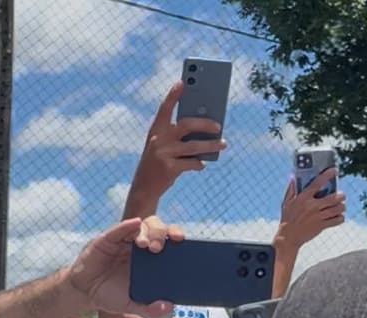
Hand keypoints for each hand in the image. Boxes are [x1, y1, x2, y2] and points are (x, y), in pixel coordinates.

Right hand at [64, 216, 182, 315]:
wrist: (85, 293)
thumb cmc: (110, 295)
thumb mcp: (131, 305)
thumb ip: (148, 308)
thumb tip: (168, 306)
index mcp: (149, 259)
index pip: (167, 241)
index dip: (175, 236)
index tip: (181, 241)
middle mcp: (138, 246)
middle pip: (156, 228)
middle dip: (161, 234)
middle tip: (158, 248)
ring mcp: (123, 241)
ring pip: (141, 225)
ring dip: (146, 231)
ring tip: (145, 245)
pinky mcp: (108, 239)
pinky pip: (119, 229)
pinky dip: (127, 225)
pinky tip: (134, 224)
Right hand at [128, 82, 225, 203]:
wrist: (143, 188)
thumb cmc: (157, 162)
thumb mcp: (162, 146)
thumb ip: (177, 136)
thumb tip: (205, 129)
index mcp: (155, 130)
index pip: (164, 108)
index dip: (172, 95)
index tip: (182, 81)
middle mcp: (158, 140)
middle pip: (186, 125)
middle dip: (205, 124)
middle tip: (219, 125)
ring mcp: (163, 154)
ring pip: (193, 146)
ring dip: (211, 145)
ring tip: (223, 144)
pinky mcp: (169, 169)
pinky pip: (191, 163)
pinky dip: (198, 164)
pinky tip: (202, 164)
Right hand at [275, 171, 345, 249]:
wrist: (288, 237)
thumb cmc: (287, 219)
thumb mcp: (286, 203)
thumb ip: (290, 189)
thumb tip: (293, 176)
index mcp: (303, 198)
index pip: (317, 183)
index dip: (327, 175)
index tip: (334, 170)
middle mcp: (312, 206)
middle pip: (334, 197)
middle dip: (341, 195)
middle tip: (341, 196)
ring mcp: (317, 217)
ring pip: (337, 208)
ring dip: (341, 207)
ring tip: (340, 206)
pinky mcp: (321, 226)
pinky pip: (337, 220)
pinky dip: (340, 218)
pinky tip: (338, 217)